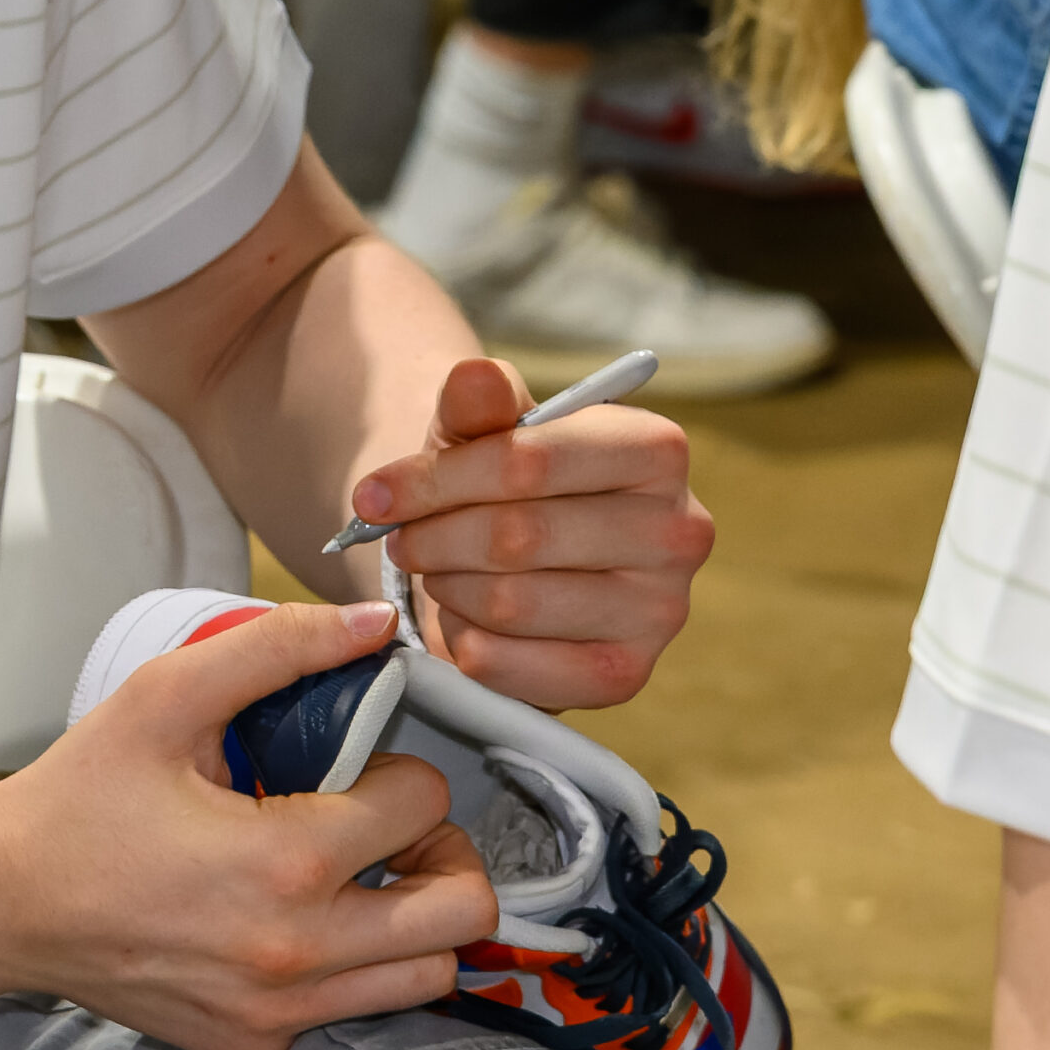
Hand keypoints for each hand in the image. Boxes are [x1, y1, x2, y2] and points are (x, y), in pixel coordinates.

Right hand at [0, 600, 496, 1049]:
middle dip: (443, 852)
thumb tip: (373, 624)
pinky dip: (348, 964)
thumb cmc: (78, 797)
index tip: (355, 762)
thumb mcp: (166, 696)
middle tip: (389, 824)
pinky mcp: (255, 1046)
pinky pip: (352, 1010)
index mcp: (285, 862)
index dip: (399, 765)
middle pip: (462, 913)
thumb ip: (277, 647)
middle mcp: (296, 954)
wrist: (2, 899)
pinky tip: (287, 916)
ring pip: (427, 976)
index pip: (424, 804)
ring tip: (353, 870)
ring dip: (412, 916)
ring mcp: (279, 1013)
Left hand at [349, 357, 709, 711]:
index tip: (371, 495)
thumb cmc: (505, 481)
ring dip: (448, 586)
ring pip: (513, 602)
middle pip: (517, 536)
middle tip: (398, 538)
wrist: (528, 559)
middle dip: (434, 537)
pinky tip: (464, 618)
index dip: (436, 481)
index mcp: (655, 448)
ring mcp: (661, 609)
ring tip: (435, 569)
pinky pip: (515, 665)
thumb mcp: (481, 432)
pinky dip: (466, 641)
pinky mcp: (628, 674)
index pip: (527, 462)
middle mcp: (678, 529)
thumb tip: (474, 375)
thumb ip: (476, 403)